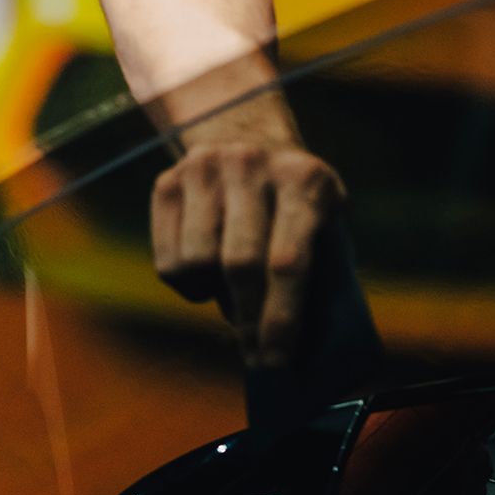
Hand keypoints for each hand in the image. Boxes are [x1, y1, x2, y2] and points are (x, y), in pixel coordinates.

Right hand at [148, 111, 344, 364]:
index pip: (287, 262)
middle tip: (257, 355)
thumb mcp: (326, 217)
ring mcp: (204, 169)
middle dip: (249, 321)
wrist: (247, 134)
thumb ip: (319, 265)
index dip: (280, 318)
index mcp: (304, 179)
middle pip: (240, 265)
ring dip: (214, 298)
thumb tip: (294, 344)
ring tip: (234, 299)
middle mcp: (251, 165)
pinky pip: (169, 260)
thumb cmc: (297, 200)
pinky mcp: (168, 181)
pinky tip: (208, 276)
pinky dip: (188, 285)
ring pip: (196, 263)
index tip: (276, 360)